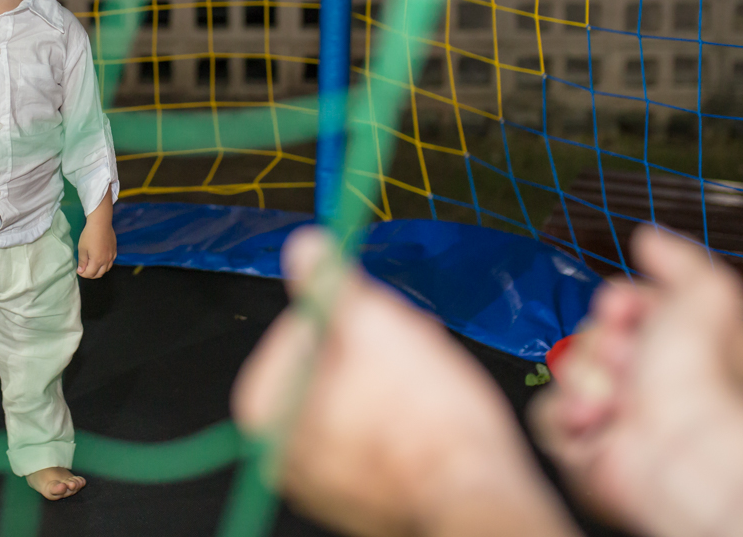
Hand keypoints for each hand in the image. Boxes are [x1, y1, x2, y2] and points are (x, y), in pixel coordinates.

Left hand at [77, 196, 115, 278]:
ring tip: (92, 266)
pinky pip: (111, 262)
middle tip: (84, 270)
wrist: (101, 223)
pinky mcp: (115, 250)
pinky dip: (106, 264)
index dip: (83, 274)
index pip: (90, 274)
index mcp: (97, 261)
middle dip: (91, 274)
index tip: (78, 270)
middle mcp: (106, 261)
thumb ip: (82, 261)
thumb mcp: (82, 248)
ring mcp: (112, 256)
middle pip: (99, 274)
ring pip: (106, 269)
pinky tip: (101, 260)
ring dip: (99, 270)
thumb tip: (81, 271)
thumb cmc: (89, 235)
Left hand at [232, 227, 576, 536]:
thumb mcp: (372, 323)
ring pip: (353, 396)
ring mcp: (321, 481)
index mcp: (266, 412)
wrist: (476, 494)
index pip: (299, 326)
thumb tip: (303, 246)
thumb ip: (329, 282)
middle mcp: (282, 455)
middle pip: (325, 363)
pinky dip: (398, 415)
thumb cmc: (424, 417)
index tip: (382, 312)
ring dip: (390, 373)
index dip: (348, 309)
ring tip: (429, 375)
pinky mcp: (361, 497)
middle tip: (414, 340)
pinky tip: (430, 409)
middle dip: (373, 342)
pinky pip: (372, 435)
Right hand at [530, 225, 742, 528]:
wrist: (679, 445)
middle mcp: (646, 382)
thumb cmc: (699, 377)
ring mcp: (612, 414)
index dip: (619, 303)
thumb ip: (678, 258)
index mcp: (678, 348)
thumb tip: (648, 236)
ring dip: (587, 378)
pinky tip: (595, 419)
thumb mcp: (705, 292)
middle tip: (628, 358)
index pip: (622, 305)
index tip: (624, 308)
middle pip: (588, 334)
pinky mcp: (582, 447)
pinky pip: (546, 413)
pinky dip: (567, 414)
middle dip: (601, 341)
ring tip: (617, 400)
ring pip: (566, 371)